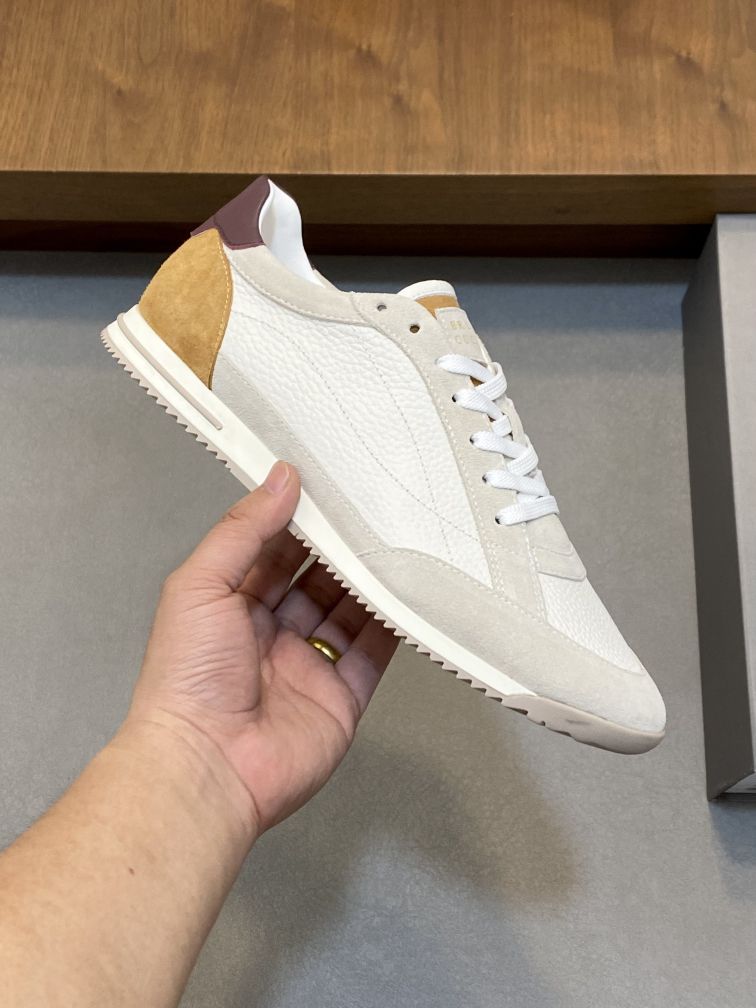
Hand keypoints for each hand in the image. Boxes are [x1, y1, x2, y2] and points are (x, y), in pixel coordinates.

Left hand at [127, 462, 397, 835]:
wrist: (207, 766)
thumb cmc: (187, 679)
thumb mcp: (201, 585)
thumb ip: (243, 530)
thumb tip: (281, 479)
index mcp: (230, 607)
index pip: (272, 553)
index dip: (298, 522)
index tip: (328, 488)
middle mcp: (270, 635)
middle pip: (315, 581)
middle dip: (340, 550)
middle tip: (371, 513)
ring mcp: (307, 667)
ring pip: (348, 614)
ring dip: (369, 583)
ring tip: (395, 545)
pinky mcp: (340, 699)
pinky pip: (372, 656)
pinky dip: (391, 628)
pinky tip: (406, 597)